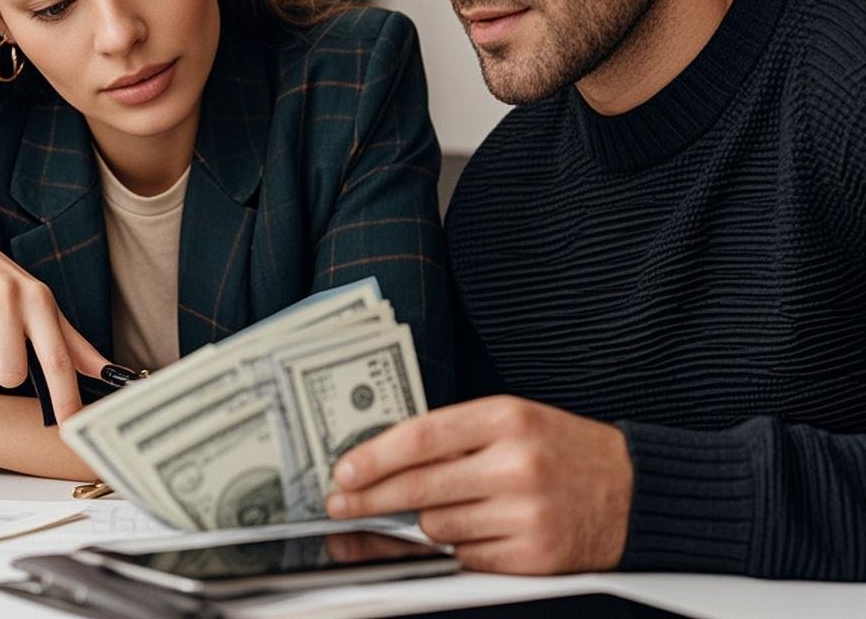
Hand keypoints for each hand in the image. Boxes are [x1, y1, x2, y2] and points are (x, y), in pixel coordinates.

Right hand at [0, 237, 107, 422]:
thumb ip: (73, 344)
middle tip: (2, 349)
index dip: (65, 394)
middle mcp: (9, 293)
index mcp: (40, 299)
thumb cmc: (7, 289)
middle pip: (12, 375)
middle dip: (6, 373)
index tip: (72, 424)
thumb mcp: (42, 308)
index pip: (57, 357)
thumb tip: (109, 372)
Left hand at [326, 395, 633, 574]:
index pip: (421, 437)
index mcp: (506, 418)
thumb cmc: (564, 448)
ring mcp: (525, 513)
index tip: (343, 470)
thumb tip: (389, 459)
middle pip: (419, 487)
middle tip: (342, 504)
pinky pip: (466, 558)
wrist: (634, 490)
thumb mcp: (514, 418)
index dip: (373, 456)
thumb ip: (456, 434)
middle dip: (369, 499)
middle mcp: (514, 464)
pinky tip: (471, 530)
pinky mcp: (534, 556)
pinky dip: (458, 547)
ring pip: (436, 527)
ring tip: (439, 508)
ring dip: (423, 523)